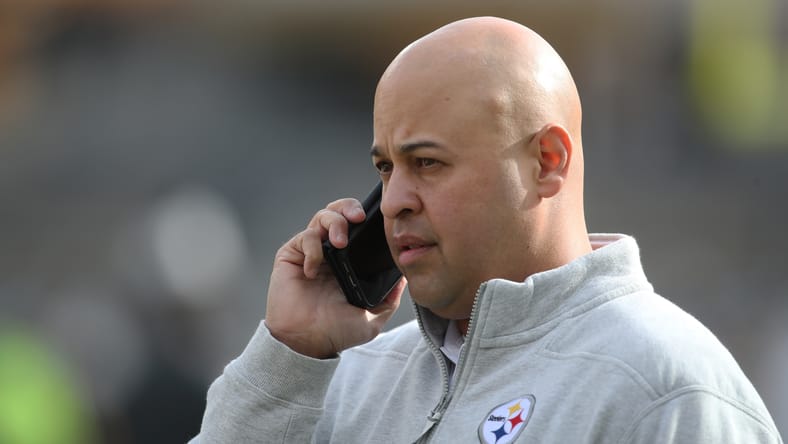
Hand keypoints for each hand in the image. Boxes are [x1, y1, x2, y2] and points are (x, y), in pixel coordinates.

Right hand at [264, 198, 405, 358]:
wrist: (307, 344)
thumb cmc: (336, 333)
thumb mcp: (372, 318)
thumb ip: (389, 298)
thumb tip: (404, 277)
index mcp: (349, 262)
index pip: (357, 228)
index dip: (366, 218)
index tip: (379, 221)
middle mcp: (330, 253)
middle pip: (339, 212)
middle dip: (349, 207)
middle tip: (358, 218)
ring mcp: (311, 252)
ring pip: (322, 217)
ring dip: (334, 222)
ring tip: (340, 242)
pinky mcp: (291, 255)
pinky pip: (304, 237)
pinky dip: (312, 247)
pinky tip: (314, 269)